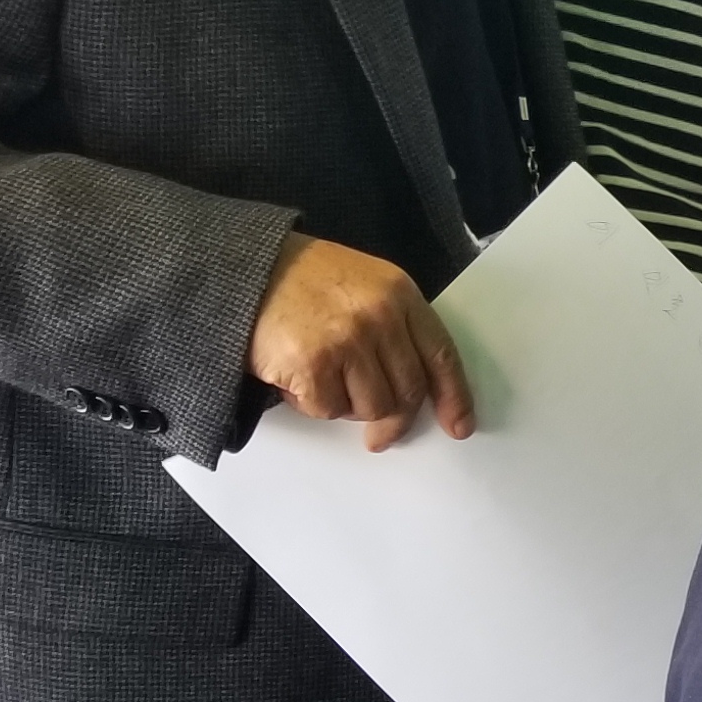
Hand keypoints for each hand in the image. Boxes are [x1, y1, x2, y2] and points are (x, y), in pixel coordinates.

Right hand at [246, 233, 472, 451]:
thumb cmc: (300, 280)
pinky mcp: (313, 365)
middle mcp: (380, 317)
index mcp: (400, 294)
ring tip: (322, 379)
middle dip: (394, 419)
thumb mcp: (364, 286)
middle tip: (379, 433)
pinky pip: (328, 409)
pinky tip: (295, 377)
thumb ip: (394, 328)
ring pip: (371, 407)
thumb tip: (412, 392)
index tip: (460, 426)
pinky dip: (311, 404)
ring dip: (348, 406)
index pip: (441, 355)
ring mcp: (347, 341)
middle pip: (407, 391)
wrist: (241, 268)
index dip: (454, 397)